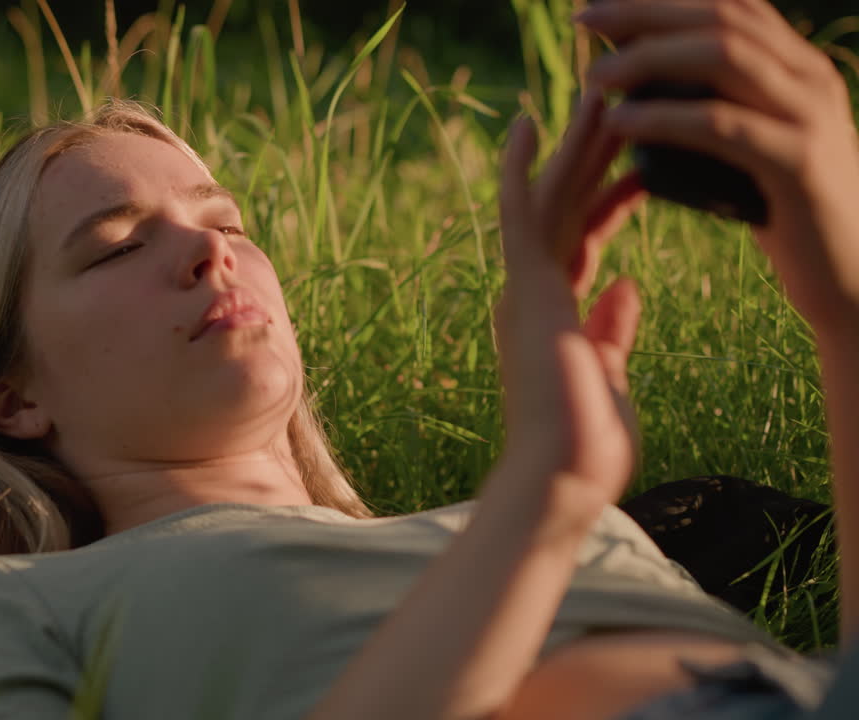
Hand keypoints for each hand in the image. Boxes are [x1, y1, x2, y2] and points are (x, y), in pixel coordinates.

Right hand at [495, 93, 646, 534]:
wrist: (560, 474)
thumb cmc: (585, 443)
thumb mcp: (610, 374)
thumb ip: (612, 328)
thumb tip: (627, 285)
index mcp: (551, 314)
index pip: (582, 243)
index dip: (609, 202)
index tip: (637, 172)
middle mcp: (530, 293)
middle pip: (565, 208)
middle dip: (590, 158)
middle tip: (611, 108)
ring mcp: (524, 287)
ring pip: (550, 197)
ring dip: (574, 145)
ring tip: (593, 92)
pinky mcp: (525, 284)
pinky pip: (523, 211)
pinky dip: (526, 167)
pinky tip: (532, 124)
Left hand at [579, 0, 858, 335]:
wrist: (852, 278)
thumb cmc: (789, 215)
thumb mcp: (754, 148)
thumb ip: (719, 110)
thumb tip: (641, 84)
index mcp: (798, 68)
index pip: (731, 4)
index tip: (599, 7)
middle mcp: (810, 78)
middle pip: (722, 16)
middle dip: (646, 12)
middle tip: (583, 23)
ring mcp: (810, 116)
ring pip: (725, 56)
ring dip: (649, 58)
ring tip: (594, 76)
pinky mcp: (798, 164)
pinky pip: (724, 126)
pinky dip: (665, 119)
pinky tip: (620, 124)